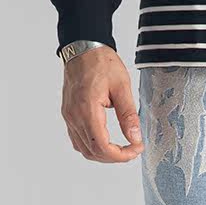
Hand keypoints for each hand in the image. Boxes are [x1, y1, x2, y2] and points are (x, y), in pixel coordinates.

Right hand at [61, 46, 142, 163]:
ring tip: (122, 147)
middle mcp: (74, 116)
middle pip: (93, 152)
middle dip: (115, 157)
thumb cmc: (102, 63)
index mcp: (87, 109)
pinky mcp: (68, 114)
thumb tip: (135, 138)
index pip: (102, 146)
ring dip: (103, 154)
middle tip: (133, 149)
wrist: (83, 47)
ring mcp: (69, 116)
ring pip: (84, 149)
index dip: (121, 155)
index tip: (136, 149)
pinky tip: (107, 141)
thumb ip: (128, 115)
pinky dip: (92, 146)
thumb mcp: (122, 87)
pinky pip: (77, 139)